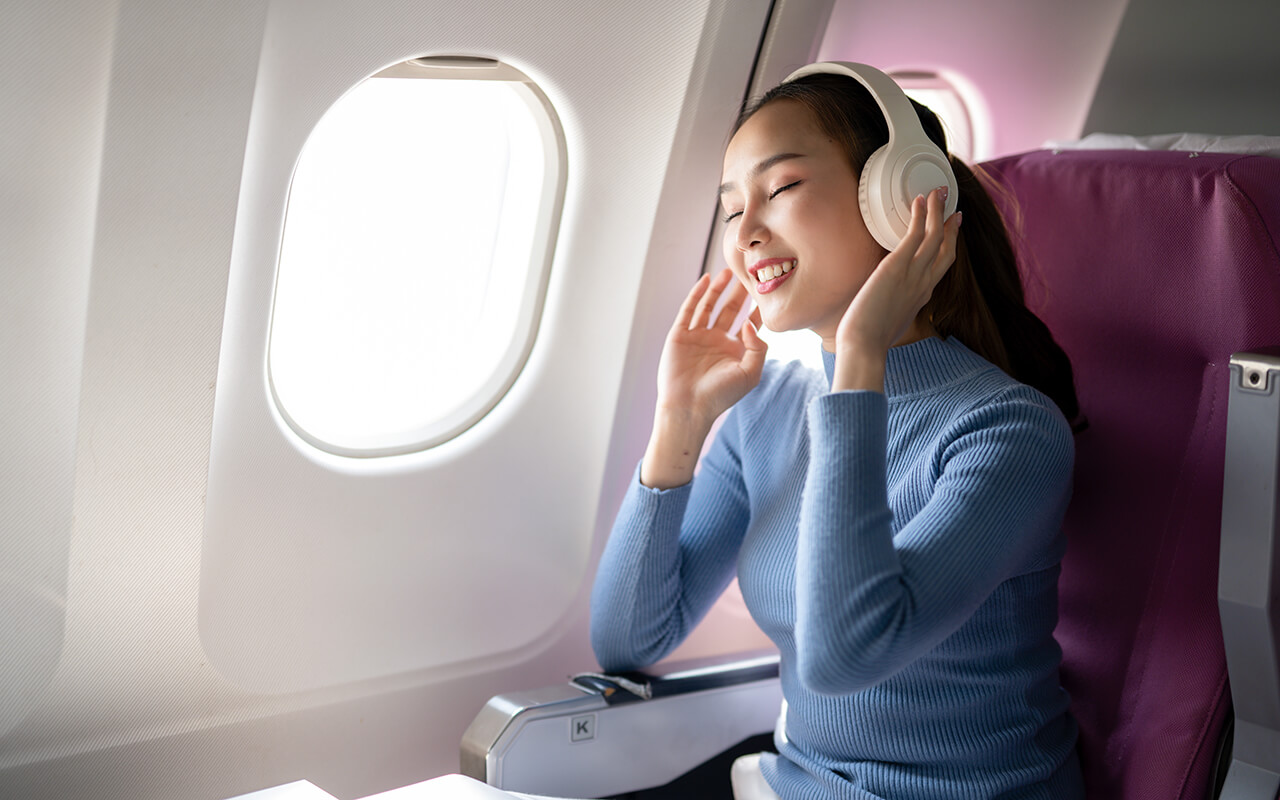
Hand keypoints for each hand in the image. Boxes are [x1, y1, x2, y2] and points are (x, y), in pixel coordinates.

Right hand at [656, 268, 767, 426]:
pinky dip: (698, 293)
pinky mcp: (680, 335)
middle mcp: (717, 341)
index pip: (749, 322)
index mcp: (735, 350)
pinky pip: (689, 310)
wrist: (689, 407)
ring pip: (710, 306)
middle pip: (731, 310)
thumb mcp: (750, 373)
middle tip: (750, 272)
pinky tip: (707, 279)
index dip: (758, 307)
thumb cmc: (721, 395)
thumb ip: (758, 347)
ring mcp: (698, 336)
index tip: (767, 288)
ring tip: (730, 271)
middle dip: (740, 292)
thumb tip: (749, 322)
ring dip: (720, 289)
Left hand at [832, 187, 960, 390]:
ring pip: (934, 237)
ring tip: (938, 192)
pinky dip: (920, 217)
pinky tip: (919, 202)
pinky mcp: (897, 268)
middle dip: (951, 225)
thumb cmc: (869, 339)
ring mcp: (913, 276)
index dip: (949, 245)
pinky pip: (915, 236)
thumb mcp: (890, 320)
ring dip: (937, 212)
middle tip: (954, 206)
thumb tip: (883, 302)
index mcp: (921, 296)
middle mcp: (923, 284)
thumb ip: (893, 306)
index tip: (952, 229)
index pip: (941, 266)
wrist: (864, 346)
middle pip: (946, 249)